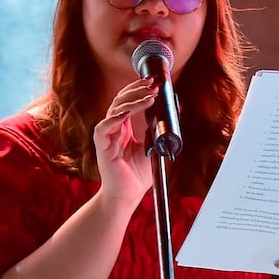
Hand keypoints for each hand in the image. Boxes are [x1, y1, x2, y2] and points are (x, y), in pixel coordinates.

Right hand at [92, 78, 157, 205]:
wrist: (128, 196)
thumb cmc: (138, 175)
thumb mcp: (155, 147)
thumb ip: (162, 129)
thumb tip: (176, 109)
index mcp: (123, 128)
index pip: (128, 101)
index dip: (139, 90)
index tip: (154, 82)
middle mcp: (113, 129)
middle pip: (121, 100)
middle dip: (137, 89)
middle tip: (153, 83)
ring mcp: (106, 137)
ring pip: (114, 110)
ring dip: (132, 100)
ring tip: (148, 95)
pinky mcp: (102, 147)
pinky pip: (104, 128)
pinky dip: (115, 118)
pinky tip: (127, 112)